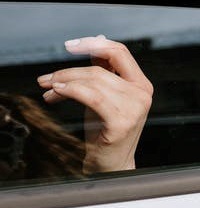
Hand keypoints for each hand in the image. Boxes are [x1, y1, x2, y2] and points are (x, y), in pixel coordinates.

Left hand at [38, 35, 152, 173]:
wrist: (110, 167)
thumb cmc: (106, 132)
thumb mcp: (105, 96)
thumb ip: (103, 71)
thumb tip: (97, 40)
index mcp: (142, 84)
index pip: (120, 52)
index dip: (95, 44)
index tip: (71, 45)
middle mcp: (142, 93)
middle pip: (101, 69)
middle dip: (69, 71)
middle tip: (47, 78)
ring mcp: (134, 107)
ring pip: (94, 81)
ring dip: (65, 82)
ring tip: (49, 88)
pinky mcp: (121, 121)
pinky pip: (92, 96)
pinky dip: (72, 91)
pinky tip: (57, 93)